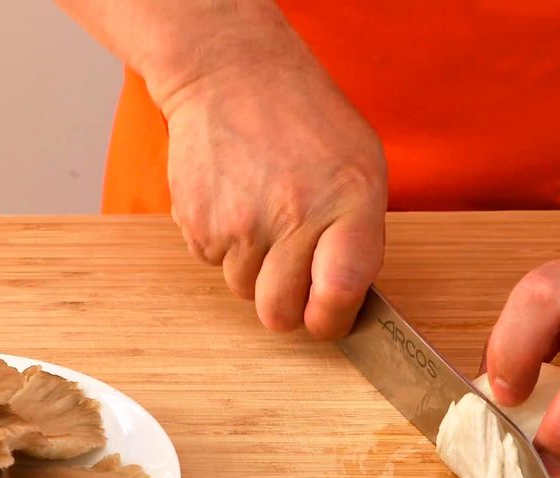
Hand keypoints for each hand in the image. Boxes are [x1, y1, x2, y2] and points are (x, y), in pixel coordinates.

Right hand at [161, 53, 386, 337]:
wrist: (231, 76)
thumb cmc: (303, 120)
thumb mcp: (361, 164)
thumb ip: (357, 235)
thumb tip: (342, 298)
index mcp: (348, 203)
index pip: (339, 293)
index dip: (331, 319)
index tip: (326, 317)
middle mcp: (293, 218)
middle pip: (279, 313)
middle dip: (285, 304)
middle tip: (290, 273)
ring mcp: (240, 224)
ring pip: (243, 289)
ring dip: (252, 267)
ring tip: (260, 213)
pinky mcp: (198, 224)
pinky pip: (212, 264)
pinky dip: (222, 244)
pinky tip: (234, 201)